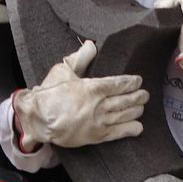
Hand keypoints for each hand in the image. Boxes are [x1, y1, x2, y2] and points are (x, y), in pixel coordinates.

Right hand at [12, 41, 148, 149]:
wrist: (37, 119)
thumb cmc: (49, 94)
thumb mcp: (63, 70)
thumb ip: (80, 58)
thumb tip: (91, 45)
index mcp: (93, 88)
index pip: (119, 84)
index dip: (131, 82)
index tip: (138, 81)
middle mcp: (99, 105)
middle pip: (125, 100)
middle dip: (138, 96)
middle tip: (145, 94)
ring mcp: (99, 122)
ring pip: (124, 115)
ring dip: (136, 110)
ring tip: (142, 107)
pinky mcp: (95, 136)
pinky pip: (118, 133)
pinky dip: (130, 129)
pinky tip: (138, 127)